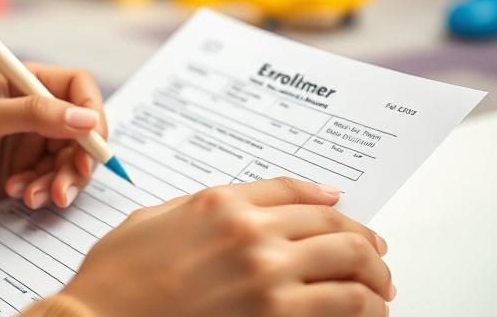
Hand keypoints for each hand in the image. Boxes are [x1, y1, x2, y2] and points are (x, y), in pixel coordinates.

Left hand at [0, 65, 106, 220]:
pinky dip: (43, 192)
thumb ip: (33, 114)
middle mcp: (34, 110)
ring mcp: (31, 142)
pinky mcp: (26, 172)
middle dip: (79, 160)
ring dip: (60, 181)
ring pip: (71, 160)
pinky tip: (18, 196)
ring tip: (32, 196)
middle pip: (82, 129)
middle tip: (64, 186)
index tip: (91, 142)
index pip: (78, 86)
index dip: (92, 111)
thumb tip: (86, 118)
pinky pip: (53, 182)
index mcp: (24, 82)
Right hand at [62, 178, 394, 316]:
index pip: (296, 191)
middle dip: (365, 245)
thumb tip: (247, 205)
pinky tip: (366, 313)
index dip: (328, 201)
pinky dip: (365, 311)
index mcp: (221, 202)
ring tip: (380, 290)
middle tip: (376, 259)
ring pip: (353, 269)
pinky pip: (345, 310)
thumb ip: (204, 207)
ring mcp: (267, 278)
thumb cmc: (116, 277)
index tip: (343, 211)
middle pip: (337, 228)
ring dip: (375, 280)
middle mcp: (251, 233)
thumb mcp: (156, 218)